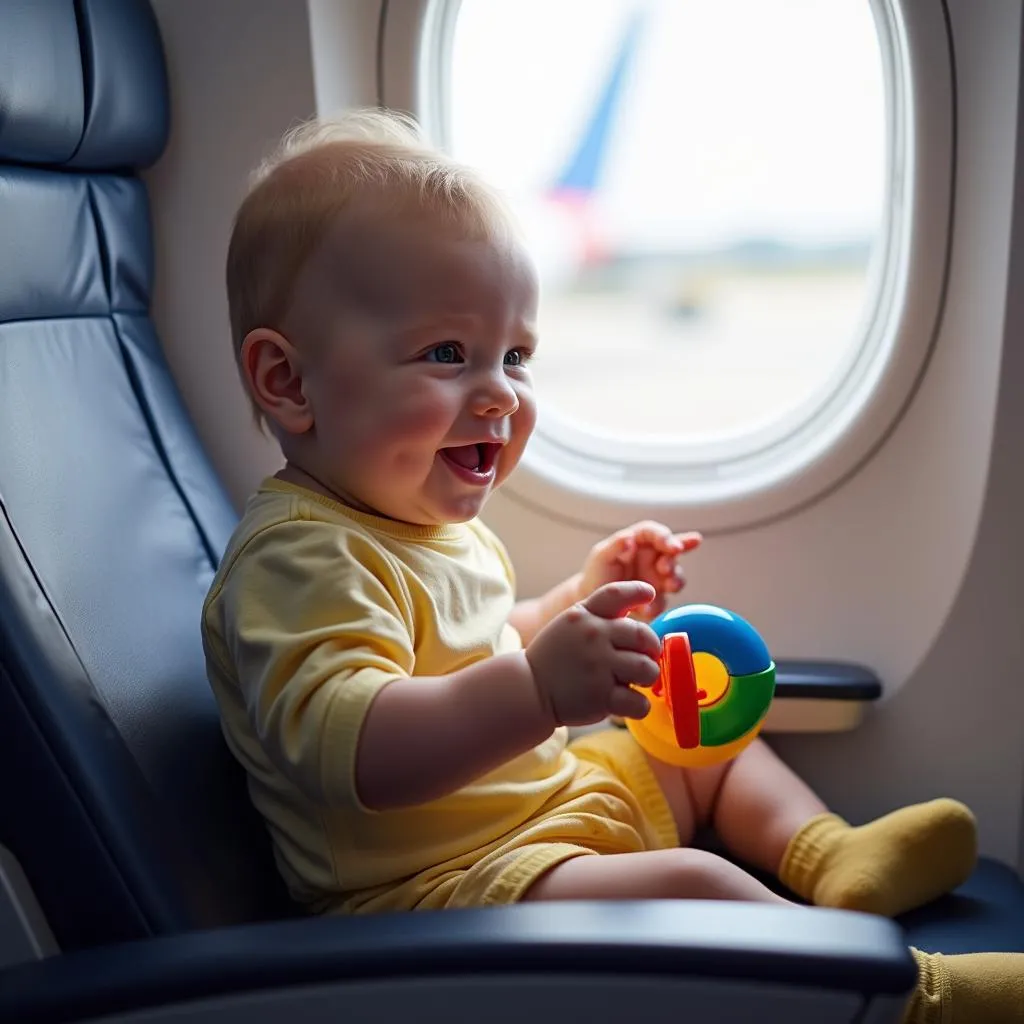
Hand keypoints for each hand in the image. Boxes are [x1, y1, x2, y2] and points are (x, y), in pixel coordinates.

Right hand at [525, 581, 661, 726]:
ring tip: (634, 681)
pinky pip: (639, 702)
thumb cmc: (555, 658)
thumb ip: (599, 616)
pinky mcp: (601, 697)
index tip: (650, 594)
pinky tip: (627, 702)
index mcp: (584, 616)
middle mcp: (593, 636)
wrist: (529, 689)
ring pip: (648, 669)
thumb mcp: (569, 625)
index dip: (638, 590)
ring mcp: (598, 667)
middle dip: (651, 649)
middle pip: (644, 636)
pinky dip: (638, 705)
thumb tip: (636, 613)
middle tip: (644, 658)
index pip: (616, 594)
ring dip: (647, 677)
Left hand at [579, 521, 701, 620]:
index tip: (673, 547)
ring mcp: (657, 578)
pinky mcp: (657, 599)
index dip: (667, 538)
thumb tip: (629, 537)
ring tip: (670, 586)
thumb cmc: (598, 572)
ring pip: (676, 577)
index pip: (656, 533)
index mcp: (640, 541)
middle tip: (664, 569)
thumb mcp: (601, 556)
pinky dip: (658, 605)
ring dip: (675, 581)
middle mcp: (653, 558)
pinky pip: (663, 602)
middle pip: (672, 555)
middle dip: (672, 561)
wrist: (595, 602)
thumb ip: (615, 545)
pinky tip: (646, 610)